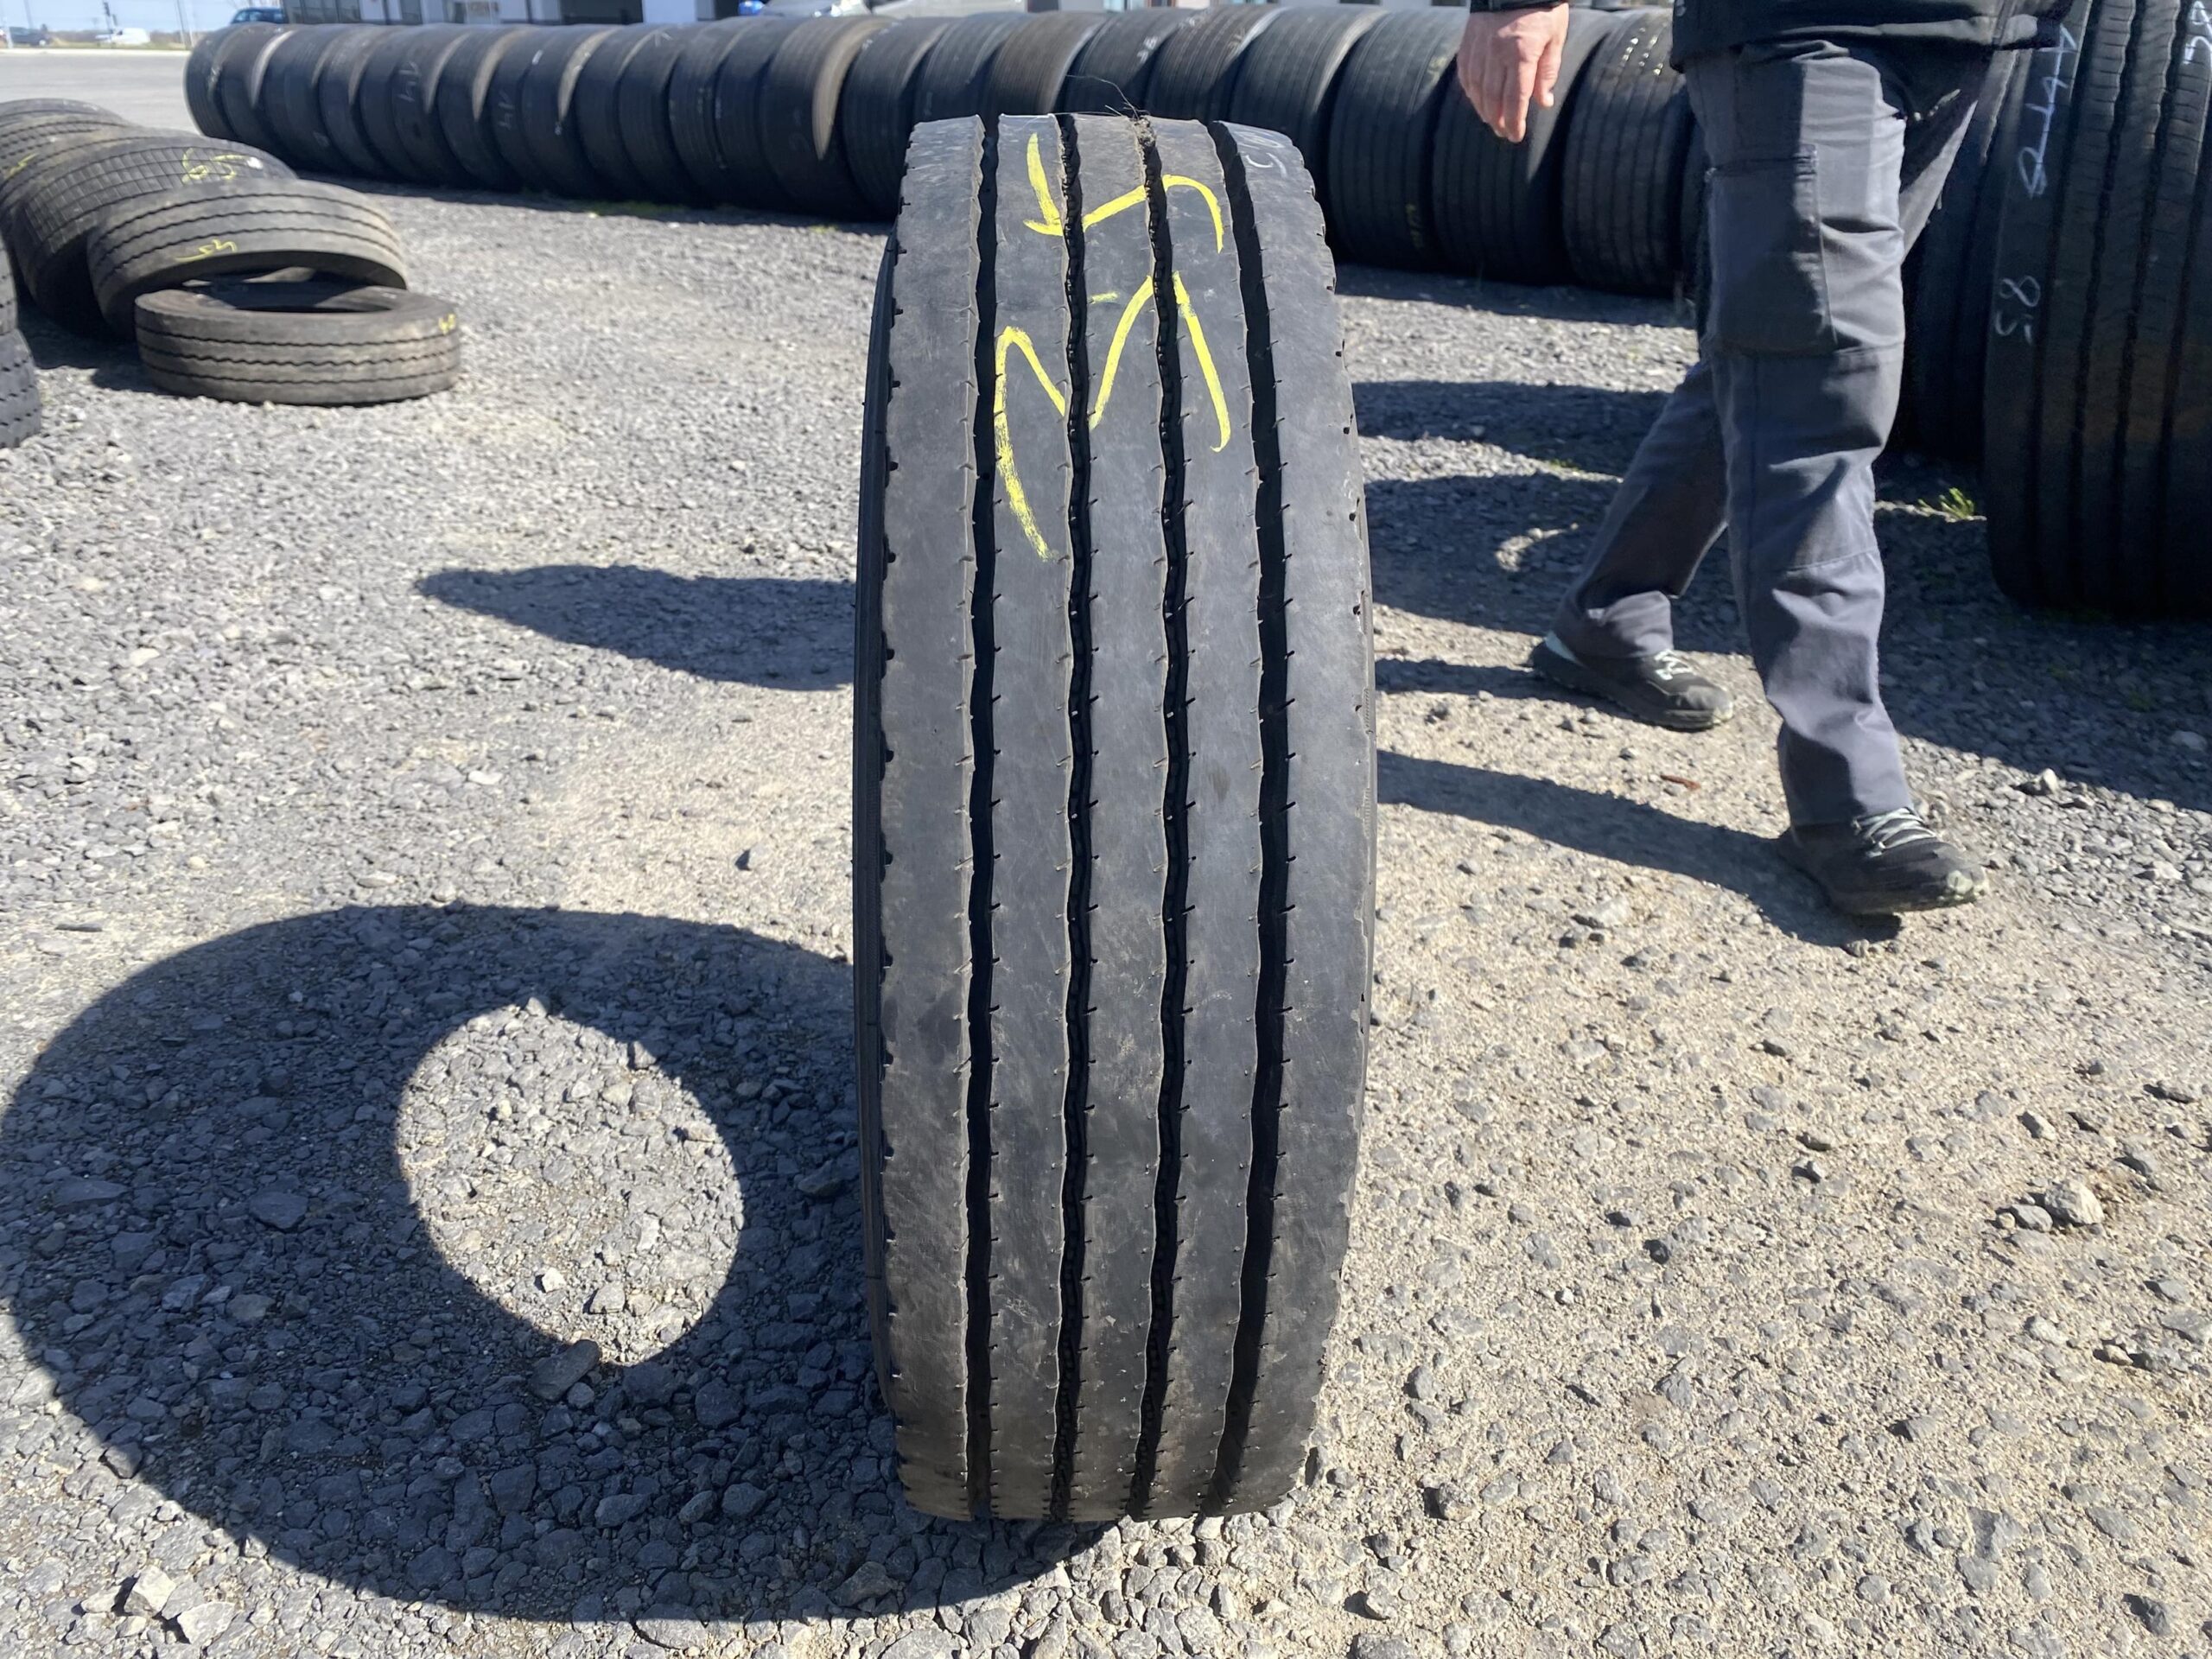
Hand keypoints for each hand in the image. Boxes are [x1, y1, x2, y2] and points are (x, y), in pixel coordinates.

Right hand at [1457, 3, 1572, 144]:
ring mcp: (1480, 46)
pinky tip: (1477, 99)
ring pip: (1476, 89)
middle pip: (1493, 98)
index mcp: (1521, 53)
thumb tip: (1543, 102)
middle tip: (1504, 133)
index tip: (1516, 136)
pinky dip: (1470, 90)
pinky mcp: (1469, 40)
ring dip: (1483, 109)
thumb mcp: (1555, 36)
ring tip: (1491, 121)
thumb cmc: (1543, 7)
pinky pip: (1466, 72)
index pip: (1515, 98)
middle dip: (1499, 121)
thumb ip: (1548, 70)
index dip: (1515, 122)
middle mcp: (1497, 53)